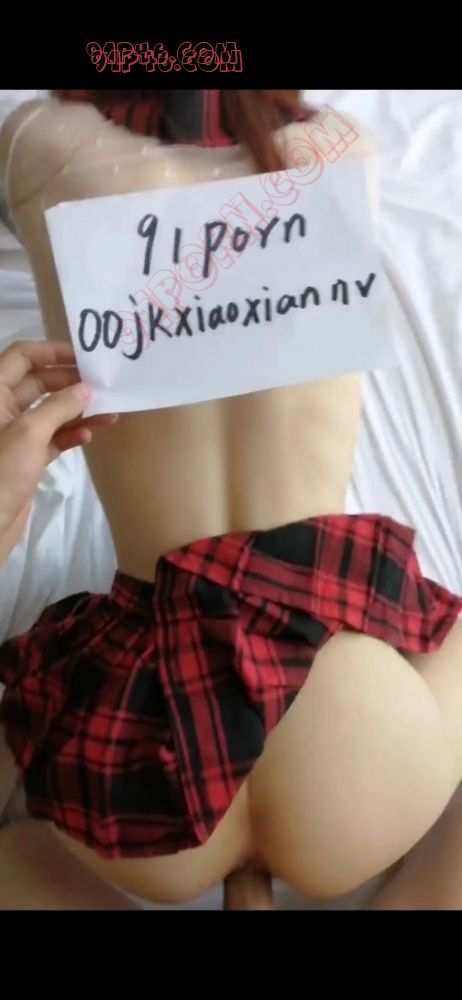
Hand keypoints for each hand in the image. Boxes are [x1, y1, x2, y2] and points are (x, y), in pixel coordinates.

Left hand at [0, 339, 116, 563]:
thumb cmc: (1, 471)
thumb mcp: (30, 432)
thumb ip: (59, 406)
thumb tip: (86, 388)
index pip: (21, 357)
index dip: (50, 350)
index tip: (83, 356)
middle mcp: (1, 409)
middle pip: (38, 382)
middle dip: (69, 382)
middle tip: (103, 384)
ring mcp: (15, 435)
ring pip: (49, 412)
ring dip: (77, 409)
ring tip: (109, 409)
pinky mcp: (26, 458)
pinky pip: (53, 438)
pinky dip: (71, 434)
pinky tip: (89, 434)